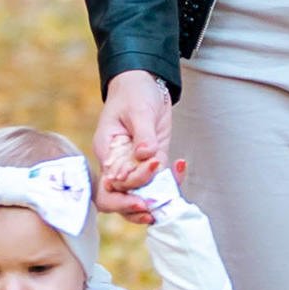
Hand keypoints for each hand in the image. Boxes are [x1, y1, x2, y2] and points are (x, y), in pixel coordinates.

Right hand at [90, 69, 172, 211]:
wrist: (144, 82)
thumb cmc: (133, 93)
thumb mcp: (138, 110)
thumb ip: (142, 134)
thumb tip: (145, 155)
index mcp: (107, 151)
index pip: (110, 181)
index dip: (125, 189)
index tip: (141, 191)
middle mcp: (118, 162)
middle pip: (120, 194)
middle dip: (134, 204)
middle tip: (151, 207)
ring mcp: (136, 163)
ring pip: (139, 193)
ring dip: (151, 202)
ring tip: (166, 206)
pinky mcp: (153, 160)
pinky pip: (159, 180)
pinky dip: (171, 182)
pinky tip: (181, 166)